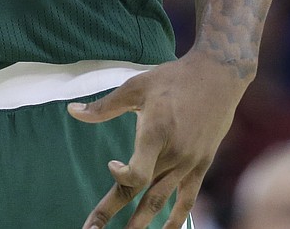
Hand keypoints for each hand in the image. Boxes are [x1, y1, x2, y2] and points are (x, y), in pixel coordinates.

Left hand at [68, 50, 247, 227]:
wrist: (217, 76)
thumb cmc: (172, 78)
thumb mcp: (136, 86)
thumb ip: (104, 106)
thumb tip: (72, 111)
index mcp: (156, 133)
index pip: (136, 173)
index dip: (121, 176)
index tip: (111, 165)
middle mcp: (173, 154)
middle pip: (142, 192)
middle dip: (114, 214)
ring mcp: (189, 163)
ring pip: (162, 201)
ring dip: (142, 223)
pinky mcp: (201, 165)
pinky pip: (187, 200)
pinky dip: (176, 219)